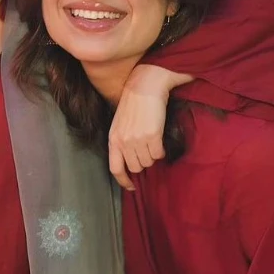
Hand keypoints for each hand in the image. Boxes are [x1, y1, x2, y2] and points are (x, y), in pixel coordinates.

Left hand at [108, 65, 193, 189]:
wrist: (145, 85)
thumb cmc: (133, 103)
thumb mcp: (120, 123)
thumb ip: (122, 141)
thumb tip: (130, 161)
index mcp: (113, 138)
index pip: (115, 168)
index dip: (123, 181)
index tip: (131, 187)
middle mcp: (123, 141)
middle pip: (135, 167)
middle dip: (143, 162)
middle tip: (147, 149)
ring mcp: (137, 139)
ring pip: (148, 162)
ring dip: (152, 155)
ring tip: (152, 140)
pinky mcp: (152, 135)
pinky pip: (159, 154)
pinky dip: (161, 150)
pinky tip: (159, 138)